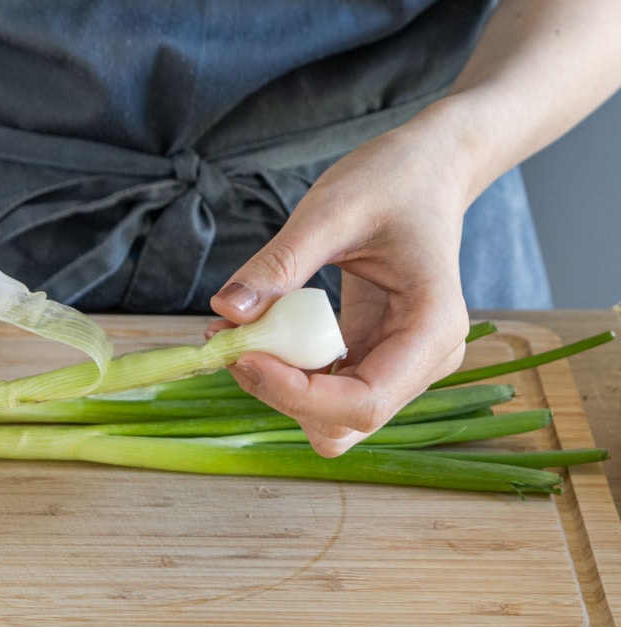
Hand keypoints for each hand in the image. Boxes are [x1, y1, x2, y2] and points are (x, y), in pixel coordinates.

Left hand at [209, 107, 471, 456]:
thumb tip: (227, 310)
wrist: (427, 171)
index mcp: (433, 328)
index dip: (297, 395)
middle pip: (342, 421)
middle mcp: (423, 361)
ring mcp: (399, 365)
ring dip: (278, 386)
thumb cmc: (394, 180)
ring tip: (240, 331)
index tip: (243, 355)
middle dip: (280, 392)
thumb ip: (280, 264)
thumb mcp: (331, 210)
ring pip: (328, 416)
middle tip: (232, 340)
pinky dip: (285, 371)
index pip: (364, 401)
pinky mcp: (372, 356)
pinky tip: (258, 330)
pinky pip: (323, 387)